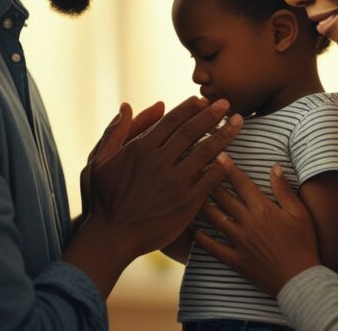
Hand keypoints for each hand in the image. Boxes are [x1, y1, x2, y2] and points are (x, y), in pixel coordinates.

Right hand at [79, 96, 241, 260]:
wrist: (112, 236)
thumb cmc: (104, 199)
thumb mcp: (99, 161)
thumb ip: (115, 132)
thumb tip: (126, 106)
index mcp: (141, 148)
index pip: (172, 120)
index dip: (189, 108)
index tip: (202, 100)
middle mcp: (160, 161)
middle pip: (192, 131)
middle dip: (212, 114)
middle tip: (227, 103)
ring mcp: (175, 182)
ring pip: (205, 152)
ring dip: (224, 135)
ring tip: (238, 123)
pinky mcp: (186, 203)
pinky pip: (209, 181)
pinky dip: (220, 168)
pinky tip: (230, 159)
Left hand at [196, 158, 320, 295]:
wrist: (300, 280)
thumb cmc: (304, 243)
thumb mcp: (299, 213)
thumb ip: (283, 189)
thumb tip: (274, 166)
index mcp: (262, 209)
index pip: (241, 183)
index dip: (228, 167)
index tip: (218, 155)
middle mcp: (247, 222)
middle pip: (223, 197)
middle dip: (210, 180)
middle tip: (198, 169)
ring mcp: (239, 241)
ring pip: (215, 218)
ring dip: (203, 205)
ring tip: (192, 193)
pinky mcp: (235, 259)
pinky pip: (213, 247)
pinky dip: (201, 238)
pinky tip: (192, 230)